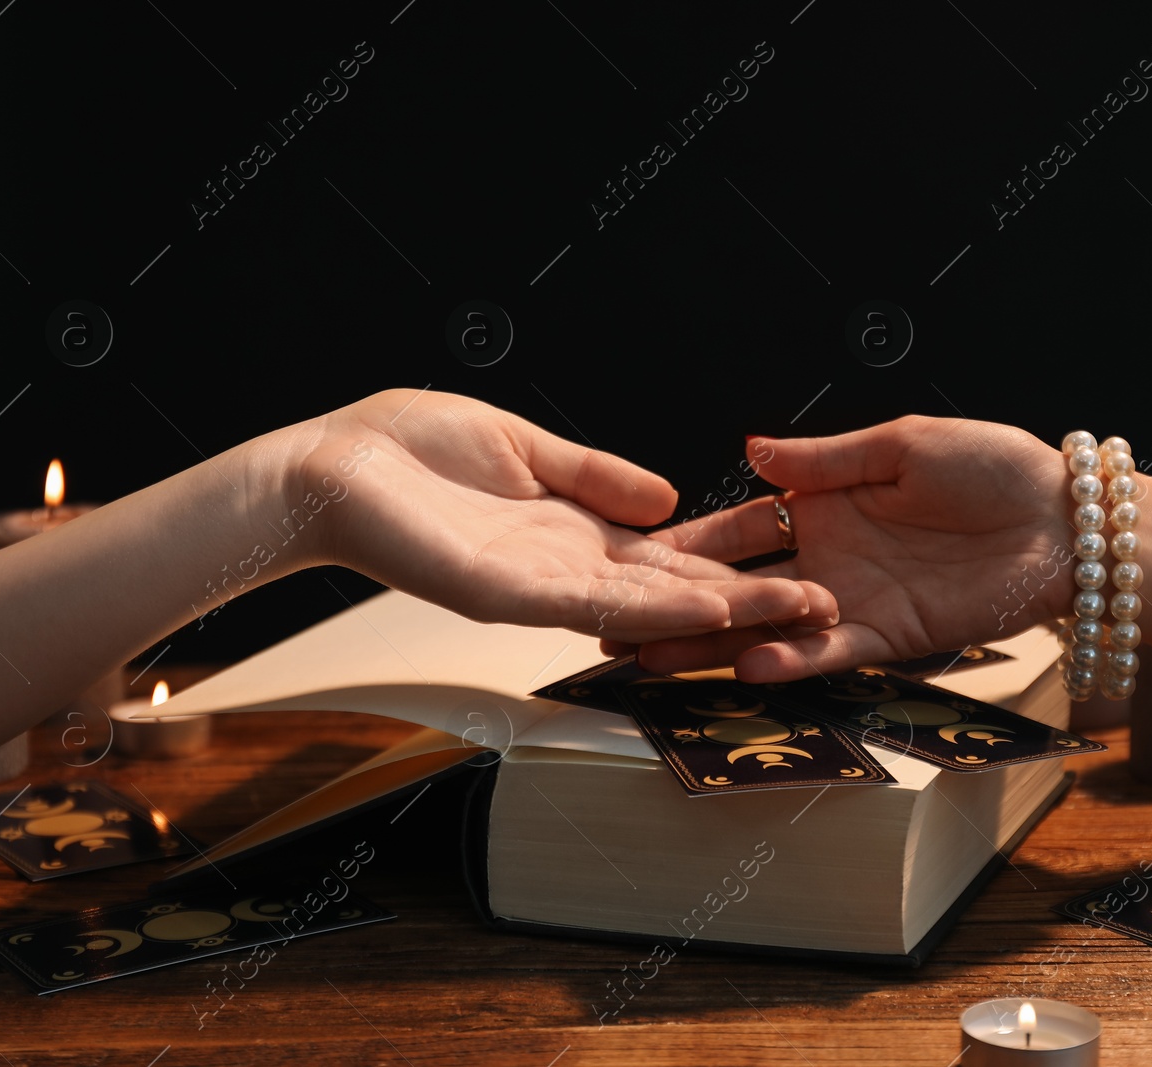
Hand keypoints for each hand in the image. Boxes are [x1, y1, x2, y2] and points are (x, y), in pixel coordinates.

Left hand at [286, 389, 836, 642]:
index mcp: (571, 530)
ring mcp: (535, 585)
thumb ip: (593, 473)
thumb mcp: (524, 446)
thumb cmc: (406, 450)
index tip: (801, 564)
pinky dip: (646, 606)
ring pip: (643, 607)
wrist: (326, 467)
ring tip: (786, 610)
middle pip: (670, 590)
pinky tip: (697, 604)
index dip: (733, 563)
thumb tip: (662, 498)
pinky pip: (585, 603)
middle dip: (745, 598)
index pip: (667, 557)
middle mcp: (563, 567)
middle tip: (825, 602)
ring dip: (714, 612)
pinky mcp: (500, 590)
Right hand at [611, 416, 1071, 679]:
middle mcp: (829, 558)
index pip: (739, 530)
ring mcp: (855, 601)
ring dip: (718, 645)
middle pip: (740, 588)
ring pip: (772, 628)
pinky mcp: (892, 636)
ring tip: (660, 659)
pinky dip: (793, 657)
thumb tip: (750, 450)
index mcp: (823, 506)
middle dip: (680, 609)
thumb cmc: (993, 467)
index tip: (632, 559)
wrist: (1066, 520)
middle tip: (620, 628)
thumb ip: (824, 460)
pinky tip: (753, 661)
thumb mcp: (902, 445)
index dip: (688, 547)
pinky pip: (831, 651)